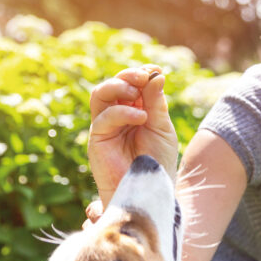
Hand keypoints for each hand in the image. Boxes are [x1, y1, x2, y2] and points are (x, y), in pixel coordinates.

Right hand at [88, 65, 178, 207]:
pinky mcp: (98, 139)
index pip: (132, 85)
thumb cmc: (158, 163)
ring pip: (100, 94)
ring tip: (137, 91)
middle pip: (113, 85)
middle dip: (128, 76)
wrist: (150, 190)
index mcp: (135, 111)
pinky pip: (103, 117)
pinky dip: (122, 112)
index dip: (141, 74)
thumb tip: (156, 74)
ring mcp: (106, 127)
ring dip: (118, 86)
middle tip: (144, 76)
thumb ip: (157, 103)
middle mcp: (118, 116)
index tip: (156, 70)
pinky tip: (140, 117)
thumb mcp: (162, 128)